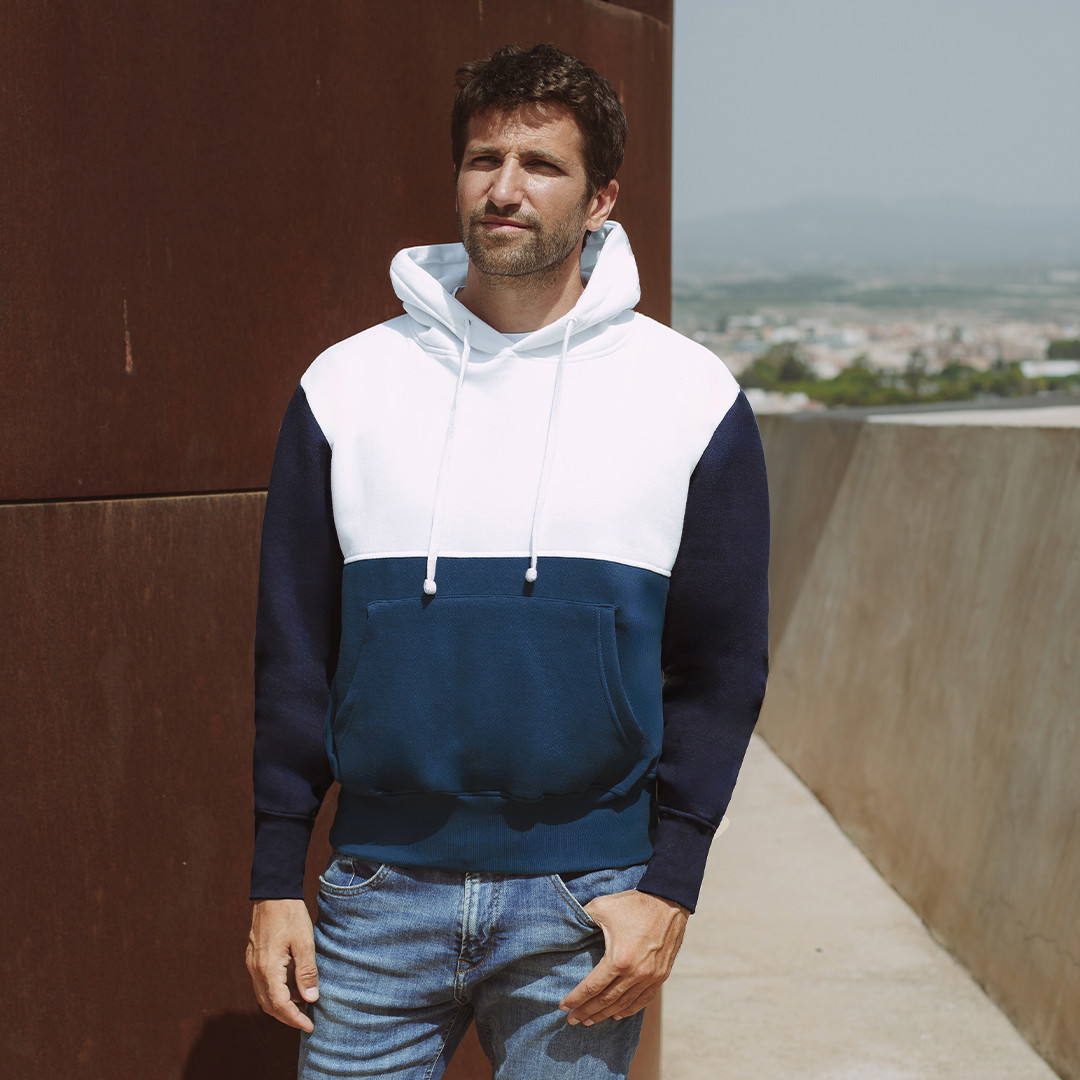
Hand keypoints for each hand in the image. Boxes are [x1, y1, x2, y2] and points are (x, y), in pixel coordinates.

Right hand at [246, 898, 318, 1031]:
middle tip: (306, 1021)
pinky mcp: (254, 957)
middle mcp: (255, 969)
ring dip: (281, 1005)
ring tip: (302, 1005)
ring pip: (263, 995)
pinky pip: (262, 983)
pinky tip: (292, 987)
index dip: (295, 1019)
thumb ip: (307, 972)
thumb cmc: (290, 915)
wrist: (273, 892)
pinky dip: (276, 992)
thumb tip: (311, 999)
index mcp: (268, 968)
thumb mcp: (304, 942)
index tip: (309, 1027)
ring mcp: (252, 963)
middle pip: (268, 1005)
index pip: (280, 1005)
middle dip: (287, 1016)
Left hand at [559, 889, 688, 1025]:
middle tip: (572, 1020)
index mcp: (618, 958)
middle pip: (606, 1000)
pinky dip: (629, 1009)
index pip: (592, 987)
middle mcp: (635, 973)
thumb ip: (583, 919)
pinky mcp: (661, 975)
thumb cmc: (634, 903)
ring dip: (605, 1014)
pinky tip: (618, 1014)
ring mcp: (650, 977)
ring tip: (590, 1021)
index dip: (576, 999)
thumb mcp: (602, 906)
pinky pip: (643, 999)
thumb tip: (568, 927)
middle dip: (586, 1012)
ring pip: (624, 1004)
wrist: (669, 901)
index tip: (563, 1006)